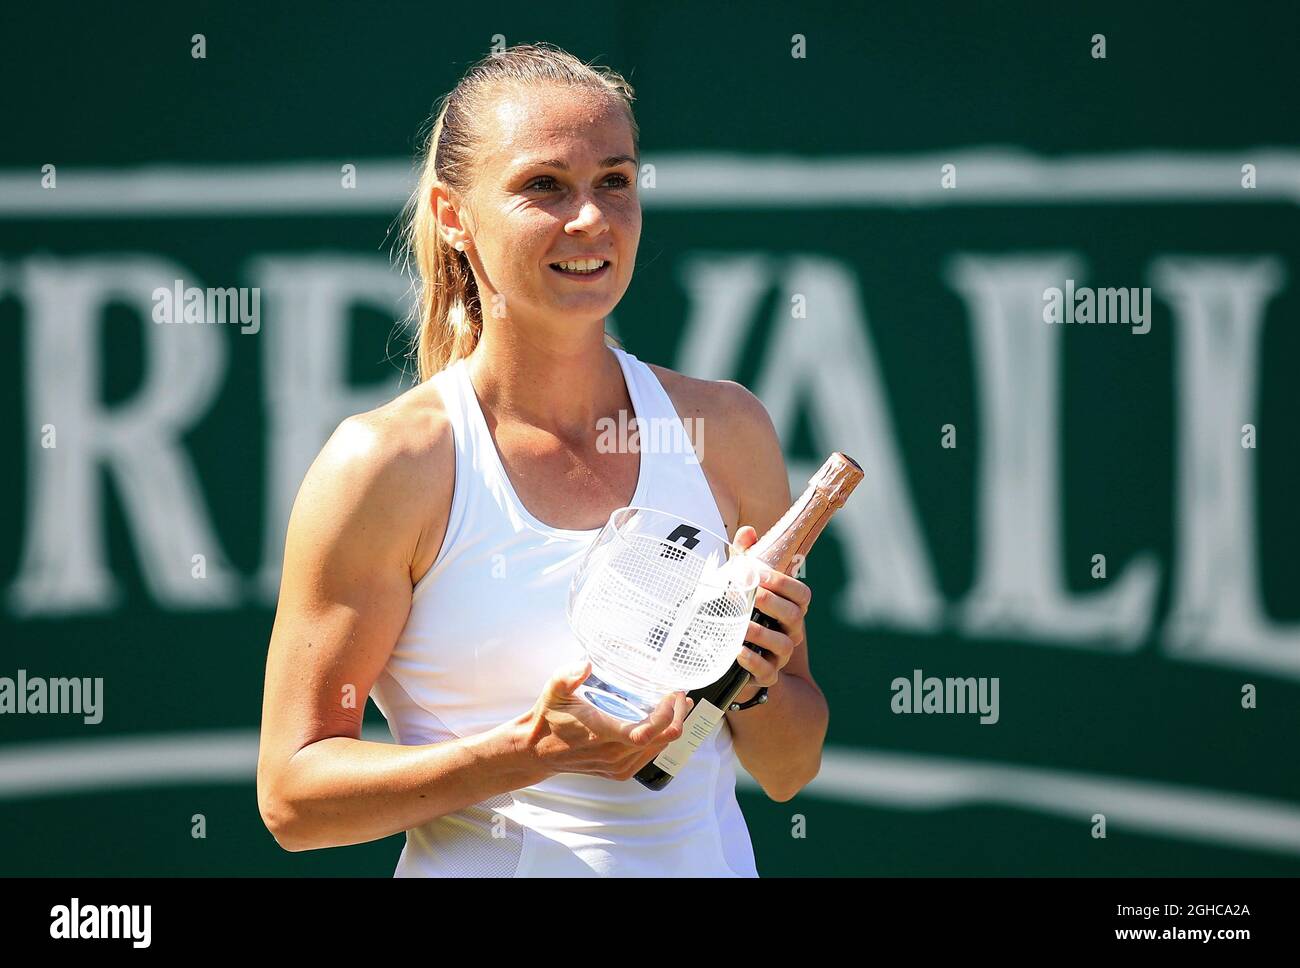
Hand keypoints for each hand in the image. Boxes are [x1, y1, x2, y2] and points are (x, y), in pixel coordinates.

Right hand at [522, 659, 693, 781]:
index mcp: (601, 735)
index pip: (646, 733)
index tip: (672, 695)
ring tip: (678, 707)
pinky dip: (661, 740)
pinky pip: (649, 757)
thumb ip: (568, 676)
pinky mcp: (619, 772)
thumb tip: (586, 664)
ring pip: (658, 749)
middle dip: (677, 716)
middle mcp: (613, 755)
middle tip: (681, 696)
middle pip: (662, 740)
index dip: (667, 716)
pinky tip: (663, 726)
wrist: (537, 751)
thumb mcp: (554, 691)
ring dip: (672, 728)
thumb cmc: (549, 719)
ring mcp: (617, 767)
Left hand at [730, 525, 810, 689]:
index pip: (801, 594)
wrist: (737, 658)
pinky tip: (738, 651)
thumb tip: (748, 531)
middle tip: (752, 594)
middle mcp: (790, 631)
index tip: (761, 574)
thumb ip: (746, 558)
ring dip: (763, 633)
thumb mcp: (742, 585)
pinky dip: (753, 661)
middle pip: (795, 615)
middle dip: (774, 603)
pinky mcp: (766, 674)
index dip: (784, 583)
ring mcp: (780, 655)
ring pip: (783, 644)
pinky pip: (766, 670)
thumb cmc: (743, 613)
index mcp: (790, 608)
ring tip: (742, 625)